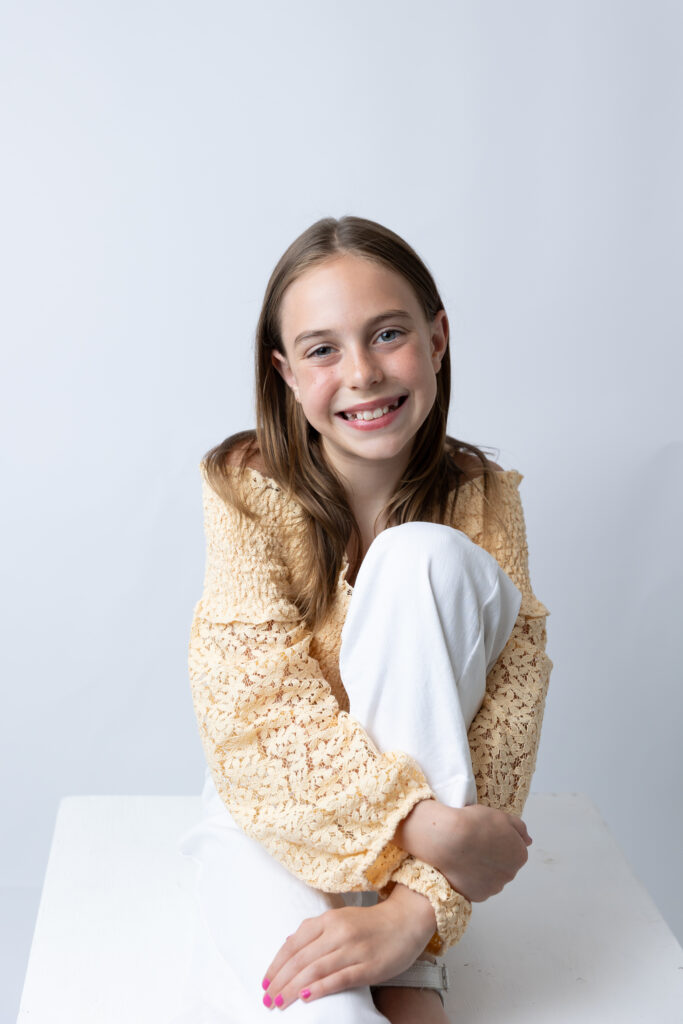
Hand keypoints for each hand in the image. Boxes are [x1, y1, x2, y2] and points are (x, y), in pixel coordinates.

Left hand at [261, 883, 434, 1010]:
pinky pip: (339, 979)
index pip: (294, 943)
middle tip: (266, 999)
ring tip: (278, 1003)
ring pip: (315, 970)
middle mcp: (338, 932)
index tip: (264, 981)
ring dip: (292, 989)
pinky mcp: (368, 967)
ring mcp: (353, 949)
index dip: (276, 964)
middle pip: (301, 959)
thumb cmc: (371, 923)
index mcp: (329, 919)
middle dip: (280, 981)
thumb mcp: (340, 918)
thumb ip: (314, 930)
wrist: (407, 920)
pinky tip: (305, 998)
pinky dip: (319, 988)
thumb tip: (287, 943)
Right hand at [424, 802, 531, 901]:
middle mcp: (510, 874)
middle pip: (503, 867)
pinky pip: (475, 888)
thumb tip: (528, 840)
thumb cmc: (473, 825)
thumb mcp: (501, 816)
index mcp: (519, 855)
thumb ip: (519, 828)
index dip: (499, 842)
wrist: (449, 839)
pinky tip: (461, 868)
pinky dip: (470, 881)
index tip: (486, 837)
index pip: (514, 851)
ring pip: (490, 879)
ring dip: (482, 871)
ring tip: (465, 856)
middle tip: (475, 846)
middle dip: (492, 858)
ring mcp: (493, 887)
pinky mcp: (477, 895)